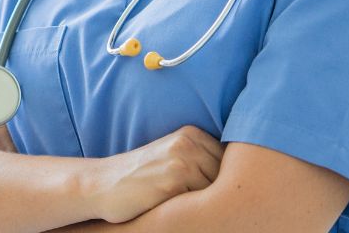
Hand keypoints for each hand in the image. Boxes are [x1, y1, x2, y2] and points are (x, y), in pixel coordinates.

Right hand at [84, 125, 222, 223]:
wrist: (102, 185)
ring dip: (210, 206)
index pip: (231, 162)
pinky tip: (178, 212)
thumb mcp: (173, 158)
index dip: (227, 183)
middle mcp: (189, 143)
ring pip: (219, 193)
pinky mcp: (174, 182)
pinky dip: (195, 213)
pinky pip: (202, 204)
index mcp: (191, 134)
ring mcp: (182, 161)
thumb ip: (203, 160)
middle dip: (222, 195)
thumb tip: (246, 180)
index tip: (218, 195)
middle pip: (230, 178)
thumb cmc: (142, 178)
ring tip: (188, 208)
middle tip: (203, 205)